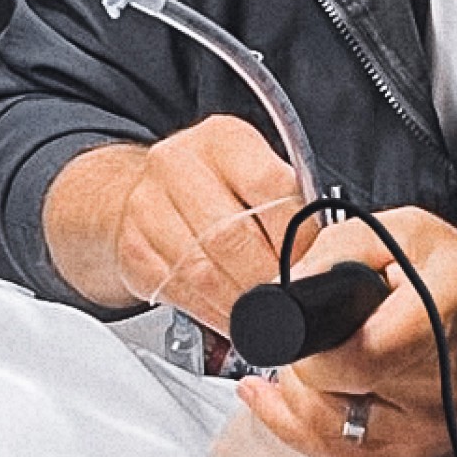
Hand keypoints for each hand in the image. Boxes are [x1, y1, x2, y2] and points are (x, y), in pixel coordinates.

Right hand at [45, 117, 301, 327]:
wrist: (147, 192)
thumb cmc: (218, 187)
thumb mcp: (257, 174)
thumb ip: (290, 205)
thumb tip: (324, 256)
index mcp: (223, 139)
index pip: (270, 187)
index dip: (296, 236)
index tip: (312, 266)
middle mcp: (177, 164)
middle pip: (232, 235)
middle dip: (268, 279)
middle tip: (291, 302)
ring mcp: (147, 206)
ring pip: (203, 270)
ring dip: (241, 305)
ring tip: (266, 316)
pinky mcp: (132, 250)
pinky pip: (179, 291)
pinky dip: (213, 313)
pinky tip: (232, 317)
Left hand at [237, 205, 456, 456]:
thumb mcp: (417, 234)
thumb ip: (344, 248)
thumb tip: (285, 284)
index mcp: (432, 325)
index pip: (339, 356)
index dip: (308, 338)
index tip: (305, 317)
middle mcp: (425, 391)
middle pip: (316, 389)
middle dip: (302, 356)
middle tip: (325, 328)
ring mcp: (416, 434)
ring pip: (315, 425)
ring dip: (303, 390)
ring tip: (327, 352)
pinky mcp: (406, 456)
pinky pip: (331, 448)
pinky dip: (308, 419)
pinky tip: (301, 390)